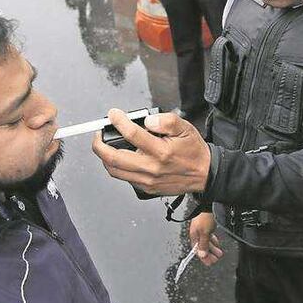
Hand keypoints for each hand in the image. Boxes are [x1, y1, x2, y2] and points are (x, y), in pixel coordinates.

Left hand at [92, 109, 209, 195]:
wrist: (205, 174)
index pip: (132, 134)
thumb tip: (148, 121)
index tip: (114, 114)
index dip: (119, 121)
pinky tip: (118, 157)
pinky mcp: (146, 188)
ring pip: (115, 171)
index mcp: (161, 152)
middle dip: (100, 144)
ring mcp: (147, 181)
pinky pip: (124, 178)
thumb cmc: (194, 151)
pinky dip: (116, 167)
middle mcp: (152, 168)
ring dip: (104, 158)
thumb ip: (166, 120)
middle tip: (98, 134)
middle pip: (114, 158)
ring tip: (103, 146)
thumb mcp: (185, 128)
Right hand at [188, 213, 222, 265]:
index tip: (209, 263)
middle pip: (203, 247)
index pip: (197, 250)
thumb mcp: (204, 233)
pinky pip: (210, 237)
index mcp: (194, 236)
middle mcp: (197, 234)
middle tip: (215, 260)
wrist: (209, 205)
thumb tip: (202, 255)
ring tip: (219, 254)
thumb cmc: (205, 216)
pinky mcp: (207, 227)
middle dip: (209, 254)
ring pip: (207, 243)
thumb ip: (203, 244)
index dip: (203, 257)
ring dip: (213, 249)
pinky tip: (217, 244)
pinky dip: (213, 242)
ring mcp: (202, 230)